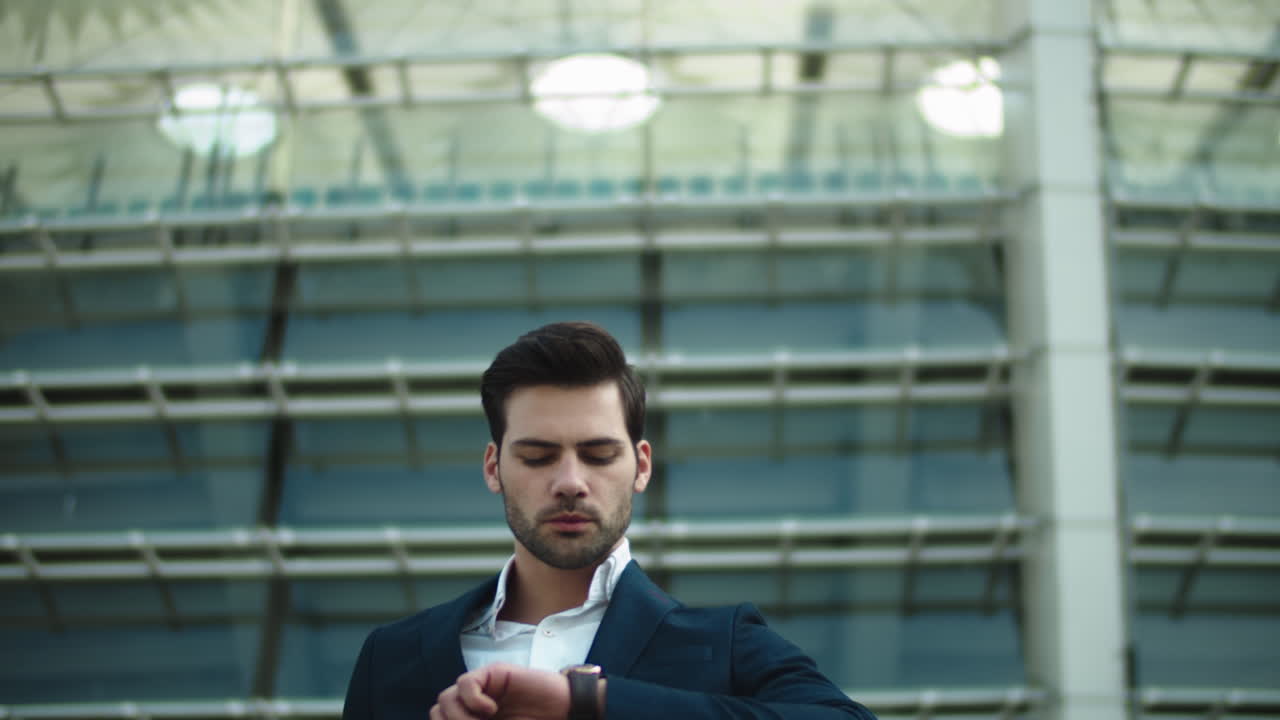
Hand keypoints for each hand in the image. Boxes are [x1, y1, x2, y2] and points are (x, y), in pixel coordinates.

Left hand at [430, 663, 570, 719]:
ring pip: (445, 699)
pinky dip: (473, 700)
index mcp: (471, 718)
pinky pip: (466, 683)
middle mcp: (471, 703)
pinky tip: (490, 709)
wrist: (563, 710)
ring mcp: (481, 687)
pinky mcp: (492, 673)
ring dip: (460, 717)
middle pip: (437, 711)